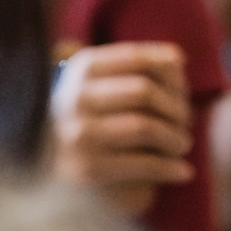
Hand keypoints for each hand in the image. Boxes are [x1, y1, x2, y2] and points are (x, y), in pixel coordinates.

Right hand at [49, 42, 194, 218]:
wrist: (45, 168)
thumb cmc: (92, 116)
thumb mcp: (105, 82)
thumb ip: (139, 66)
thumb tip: (179, 60)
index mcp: (82, 68)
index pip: (138, 59)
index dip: (171, 73)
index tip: (182, 88)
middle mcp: (74, 98)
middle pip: (145, 91)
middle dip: (176, 107)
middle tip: (186, 121)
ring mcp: (78, 134)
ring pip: (145, 126)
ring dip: (176, 137)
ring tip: (183, 144)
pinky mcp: (85, 169)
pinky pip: (142, 164)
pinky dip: (170, 168)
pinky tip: (184, 172)